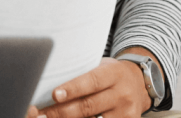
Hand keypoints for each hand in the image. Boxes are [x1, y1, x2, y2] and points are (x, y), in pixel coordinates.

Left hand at [25, 54, 152, 117]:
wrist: (140, 84)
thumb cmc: (112, 75)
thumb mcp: (101, 67)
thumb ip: (82, 74)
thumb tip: (49, 81)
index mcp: (114, 74)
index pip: (92, 81)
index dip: (73, 88)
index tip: (55, 94)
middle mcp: (122, 95)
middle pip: (89, 106)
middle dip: (61, 112)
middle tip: (40, 114)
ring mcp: (125, 113)